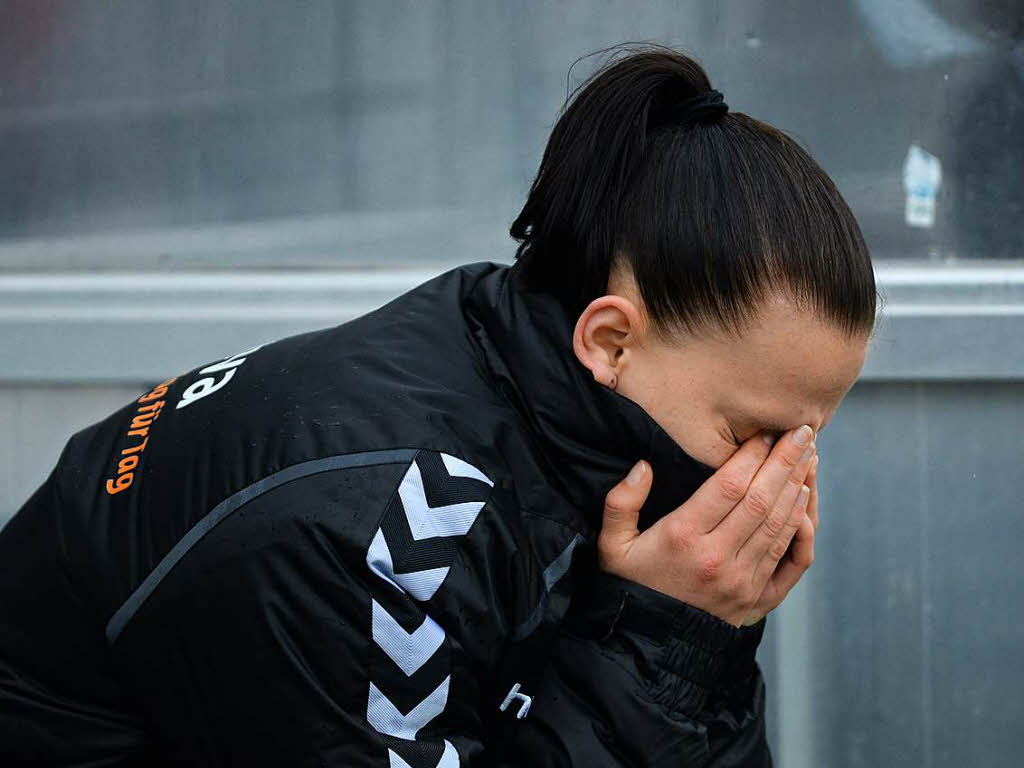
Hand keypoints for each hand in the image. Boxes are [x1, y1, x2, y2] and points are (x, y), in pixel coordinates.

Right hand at [598, 427, 816, 626]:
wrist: (646, 644)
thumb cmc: (629, 585)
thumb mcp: (610, 544)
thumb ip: (620, 503)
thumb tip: (643, 466)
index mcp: (682, 538)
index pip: (728, 486)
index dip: (751, 455)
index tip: (765, 431)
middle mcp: (718, 559)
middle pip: (763, 500)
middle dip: (786, 461)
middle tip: (804, 432)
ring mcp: (742, 581)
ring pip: (781, 525)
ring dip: (799, 486)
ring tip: (810, 456)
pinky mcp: (757, 599)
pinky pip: (791, 559)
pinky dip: (802, 527)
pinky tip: (805, 501)